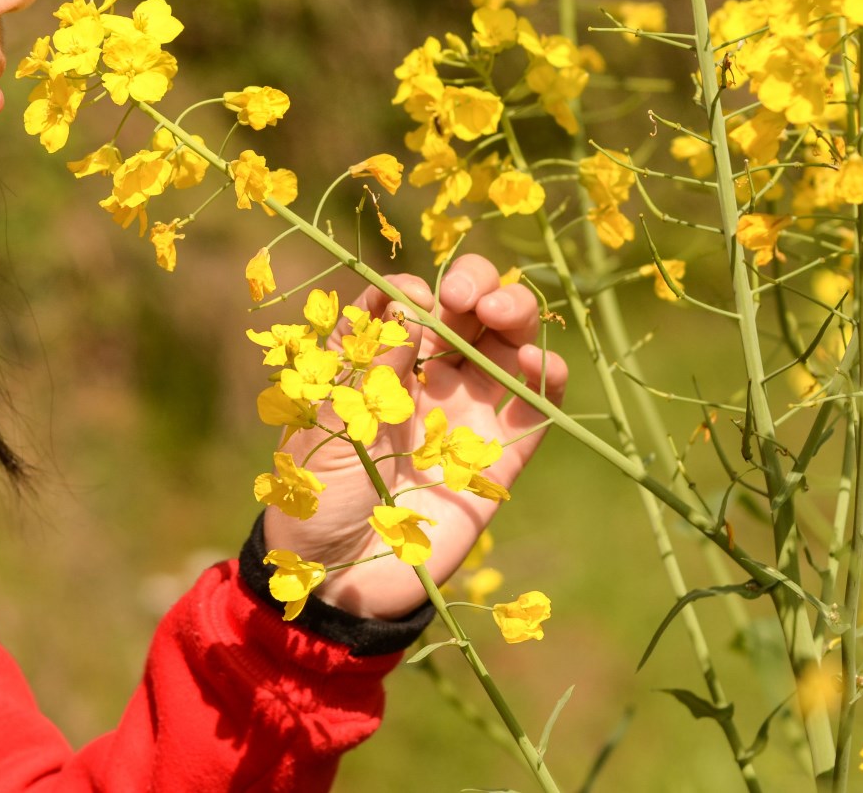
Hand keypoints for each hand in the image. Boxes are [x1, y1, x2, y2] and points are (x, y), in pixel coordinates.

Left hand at [261, 253, 567, 619]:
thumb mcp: (328, 423)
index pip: (405, 302)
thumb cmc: (316, 497)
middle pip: (466, 310)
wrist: (341, 577)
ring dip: (515, 314)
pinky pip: (535, 407)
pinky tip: (534, 366)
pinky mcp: (501, 458)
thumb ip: (367, 366)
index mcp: (376, 365)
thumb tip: (406, 301)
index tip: (411, 296)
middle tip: (467, 299)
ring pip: (506, 344)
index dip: (412, 288)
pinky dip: (546, 376)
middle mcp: (425, 380)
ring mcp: (466, 415)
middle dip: (474, 285)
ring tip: (500, 316)